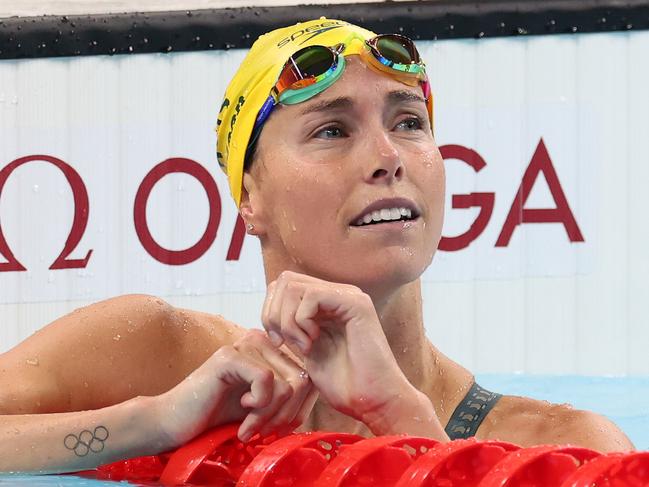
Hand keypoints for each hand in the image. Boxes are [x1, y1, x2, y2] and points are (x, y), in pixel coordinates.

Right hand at [154, 330, 316, 445]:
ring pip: (287, 384)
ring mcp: (245, 344)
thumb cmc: (219, 416)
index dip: (300, 408)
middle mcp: (260, 340)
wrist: (174, 423)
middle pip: (302, 380)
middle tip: (262, 430)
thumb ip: (291, 396)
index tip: (277, 426)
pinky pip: (267, 382)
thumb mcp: (265, 406)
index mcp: (270, 350)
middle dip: (286, 414)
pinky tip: (241, 411)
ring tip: (249, 426)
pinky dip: (258, 407)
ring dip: (270, 415)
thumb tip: (321, 393)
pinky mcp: (230, 356)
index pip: (308, 376)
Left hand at [261, 271, 434, 434]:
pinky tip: (312, 343)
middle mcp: (337, 293)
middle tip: (285, 343)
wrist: (372, 401)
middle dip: (274, 313)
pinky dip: (301, 321)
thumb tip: (270, 312)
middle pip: (286, 281)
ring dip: (288, 320)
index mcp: (326, 303)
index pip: (283, 286)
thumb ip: (293, 327)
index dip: (270, 311)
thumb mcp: (307, 350)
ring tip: (303, 346)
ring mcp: (348, 295)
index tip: (278, 342)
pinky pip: (311, 296)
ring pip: (294, 286)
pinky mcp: (355, 302)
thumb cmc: (344, 384)